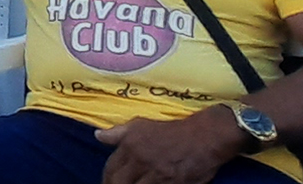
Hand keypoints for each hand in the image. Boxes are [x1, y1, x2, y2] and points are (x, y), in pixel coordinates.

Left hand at [95, 108, 243, 183]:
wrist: (205, 137)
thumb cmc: (172, 130)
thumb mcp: (141, 125)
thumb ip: (119, 133)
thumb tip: (98, 136)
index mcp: (131, 146)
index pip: (111, 169)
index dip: (107, 178)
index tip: (107, 181)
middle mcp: (141, 162)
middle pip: (119, 183)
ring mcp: (157, 176)